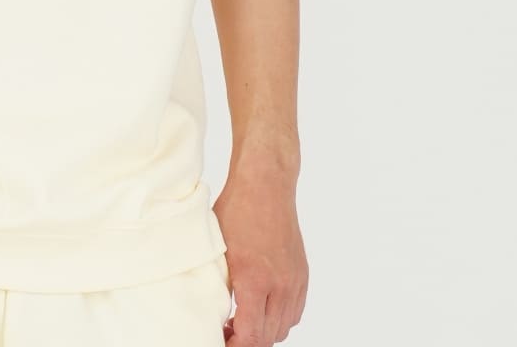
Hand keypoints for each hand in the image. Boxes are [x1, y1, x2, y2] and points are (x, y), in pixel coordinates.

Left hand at [212, 163, 307, 345]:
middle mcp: (280, 286)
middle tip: (226, 330)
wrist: (265, 185)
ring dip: (264, 330)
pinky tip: (261, 306)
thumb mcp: (218, 249)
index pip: (251, 336)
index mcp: (255, 280)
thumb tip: (214, 311)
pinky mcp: (302, 275)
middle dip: (247, 340)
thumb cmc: (236, 210)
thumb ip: (220, 285)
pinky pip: (294, 312)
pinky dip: (279, 317)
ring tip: (242, 319)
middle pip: (268, 337)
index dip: (234, 345)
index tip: (221, 339)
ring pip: (283, 327)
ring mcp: (294, 281)